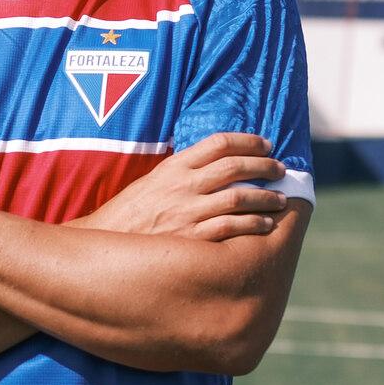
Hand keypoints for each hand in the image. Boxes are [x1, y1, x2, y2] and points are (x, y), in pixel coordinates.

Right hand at [77, 132, 289, 241]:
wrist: (103, 242)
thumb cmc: (130, 213)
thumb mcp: (152, 182)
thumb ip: (181, 171)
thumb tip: (214, 164)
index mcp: (173, 167)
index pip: (218, 143)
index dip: (248, 141)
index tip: (265, 145)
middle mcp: (182, 185)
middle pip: (234, 167)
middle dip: (264, 166)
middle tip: (280, 170)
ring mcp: (186, 212)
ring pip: (238, 197)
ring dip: (265, 197)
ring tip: (280, 199)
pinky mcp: (190, 238)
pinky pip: (230, 228)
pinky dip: (252, 225)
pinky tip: (265, 225)